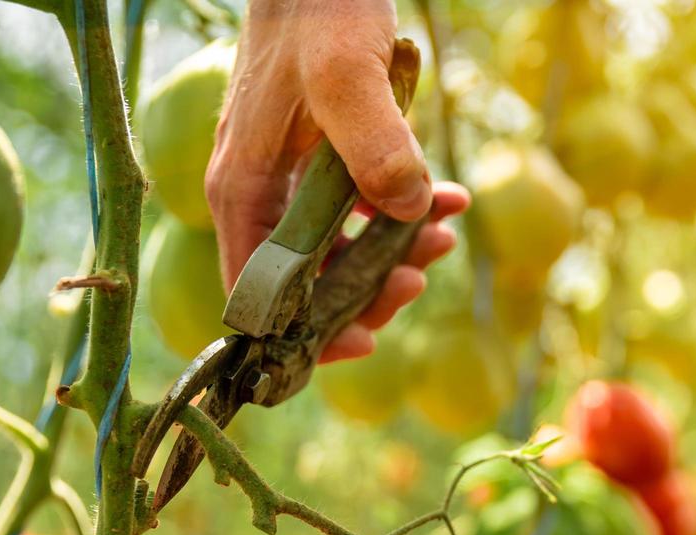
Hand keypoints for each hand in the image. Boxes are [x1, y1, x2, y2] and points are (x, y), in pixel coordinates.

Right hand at [204, 0, 467, 362]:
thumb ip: (375, 148)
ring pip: (339, 251)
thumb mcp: (347, 77)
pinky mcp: (324, 158)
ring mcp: (291, 178)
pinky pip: (363, 207)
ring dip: (394, 256)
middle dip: (364, 294)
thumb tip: (408, 213)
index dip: (301, 335)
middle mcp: (259, 193)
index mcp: (243, 190)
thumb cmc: (320, 9)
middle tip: (417, 280)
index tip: (361, 340)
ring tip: (444, 236)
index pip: (256, 296)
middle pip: (304, 285)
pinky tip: (452, 198)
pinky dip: (405, 212)